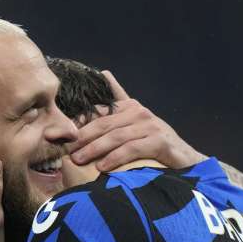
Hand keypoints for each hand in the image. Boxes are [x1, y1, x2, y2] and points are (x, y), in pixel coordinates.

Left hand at [70, 71, 205, 170]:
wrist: (185, 160)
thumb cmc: (154, 145)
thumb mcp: (132, 127)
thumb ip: (116, 110)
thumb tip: (104, 74)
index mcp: (128, 108)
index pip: (97, 113)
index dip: (77, 123)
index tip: (57, 134)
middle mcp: (138, 113)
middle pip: (103, 125)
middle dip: (81, 138)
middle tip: (66, 151)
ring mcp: (150, 125)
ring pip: (116, 137)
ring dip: (95, 149)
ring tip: (79, 160)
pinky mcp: (160, 141)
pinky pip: (132, 148)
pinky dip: (116, 158)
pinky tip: (103, 167)